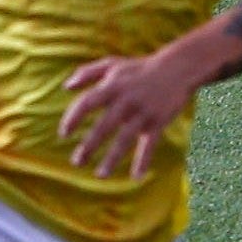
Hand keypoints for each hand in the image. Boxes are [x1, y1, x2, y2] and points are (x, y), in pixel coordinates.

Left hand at [59, 52, 199, 178]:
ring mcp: (143, 112)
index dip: (73, 118)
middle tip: (77, 162)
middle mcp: (126, 101)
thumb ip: (87, 73)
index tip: (64, 134)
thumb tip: (66, 87)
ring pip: (125, 139)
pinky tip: (137, 176)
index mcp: (112, 87)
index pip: (87, 103)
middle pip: (104, 126)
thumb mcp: (112, 64)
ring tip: (100, 175)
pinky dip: (144, 160)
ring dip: (112, 159)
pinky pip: (150, 144)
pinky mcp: (158, 121)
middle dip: (89, 146)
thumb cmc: (139, 68)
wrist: (177, 68)